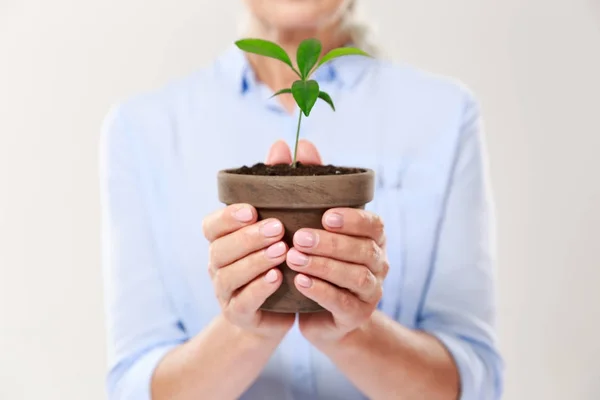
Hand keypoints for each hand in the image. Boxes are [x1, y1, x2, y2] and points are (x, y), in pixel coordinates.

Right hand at [201, 139, 321, 339]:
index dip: (228, 217)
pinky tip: (278, 279)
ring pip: (228, 275)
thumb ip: (280, 183)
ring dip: (255, 262)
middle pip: (220, 249)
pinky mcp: (238, 313)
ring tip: (282, 251)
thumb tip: (280, 145)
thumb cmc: (278, 256)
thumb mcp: (282, 219)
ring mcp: (225, 291)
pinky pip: (242, 302)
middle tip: (278, 228)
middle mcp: (217, 264)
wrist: (276, 308)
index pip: (211, 225)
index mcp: (223, 240)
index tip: (251, 209)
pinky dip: (258, 289)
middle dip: (248, 237)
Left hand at [287, 207, 388, 345]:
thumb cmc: (320, 270)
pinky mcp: (357, 315)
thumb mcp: (323, 244)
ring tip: (294, 258)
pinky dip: (320, 290)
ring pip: (355, 276)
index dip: (353, 220)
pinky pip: (342, 302)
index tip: (326, 217)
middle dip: (331, 243)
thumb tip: (294, 183)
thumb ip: (317, 219)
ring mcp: (371, 293)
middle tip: (299, 238)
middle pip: (363, 250)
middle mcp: (379, 266)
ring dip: (323, 265)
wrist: (323, 319)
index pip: (375, 226)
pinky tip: (299, 281)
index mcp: (375, 242)